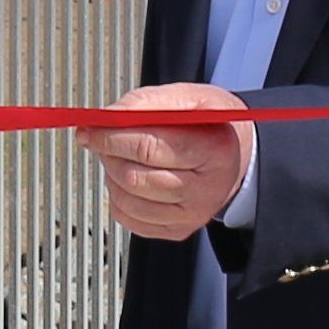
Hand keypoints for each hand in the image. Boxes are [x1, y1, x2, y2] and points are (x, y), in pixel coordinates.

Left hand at [85, 81, 252, 242]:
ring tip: (120, 156)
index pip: (149, 147)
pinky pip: (130, 219)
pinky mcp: (178, 230)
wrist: (237, 157)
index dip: (111, 137)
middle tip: (102, 138)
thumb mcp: (191, 97)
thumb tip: (107, 116)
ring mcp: (192, 215)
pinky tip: (129, 179)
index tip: (91, 128)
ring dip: (111, 174)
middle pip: (135, 177)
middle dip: (108, 154)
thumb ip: (148, 101)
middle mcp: (206, 189)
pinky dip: (118, 197)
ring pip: (128, 200)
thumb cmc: (211, 125)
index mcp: (214, 151)